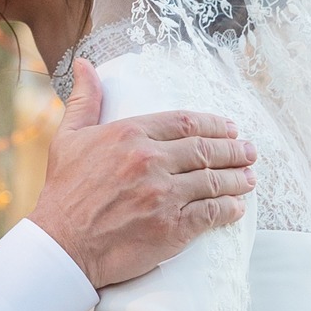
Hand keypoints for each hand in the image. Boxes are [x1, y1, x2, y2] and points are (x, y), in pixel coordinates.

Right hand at [30, 57, 256, 288]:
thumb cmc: (62, 193)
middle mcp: (150, 160)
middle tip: (249, 152)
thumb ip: (85, 100)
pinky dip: (228, 209)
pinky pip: (211, 213)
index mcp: (129, 134)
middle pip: (205, 149)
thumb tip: (86, 64)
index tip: (229, 128)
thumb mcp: (67, 138)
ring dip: (237, 179)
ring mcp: (163, 195)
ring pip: (213, 180)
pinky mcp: (171, 227)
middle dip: (233, 150)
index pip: (184, 122)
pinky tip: (237, 208)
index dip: (213, 124)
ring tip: (250, 178)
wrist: (60, 246)